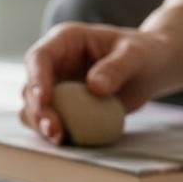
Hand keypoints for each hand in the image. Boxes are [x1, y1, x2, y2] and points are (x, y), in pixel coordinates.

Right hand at [21, 22, 170, 142]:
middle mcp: (55, 62)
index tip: (44, 100)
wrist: (151, 69)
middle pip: (31, 86)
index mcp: (65, 40)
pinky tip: (67, 141)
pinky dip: (53, 131)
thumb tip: (95, 87)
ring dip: (40, 123)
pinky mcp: (63, 104)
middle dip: (37, 110)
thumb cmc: (145, 53)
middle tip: (54, 130)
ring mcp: (56, 84)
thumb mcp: (136, 55)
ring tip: (58, 139)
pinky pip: (50, 119)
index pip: (40, 57)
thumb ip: (117, 68)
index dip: (36, 78)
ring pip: (33, 106)